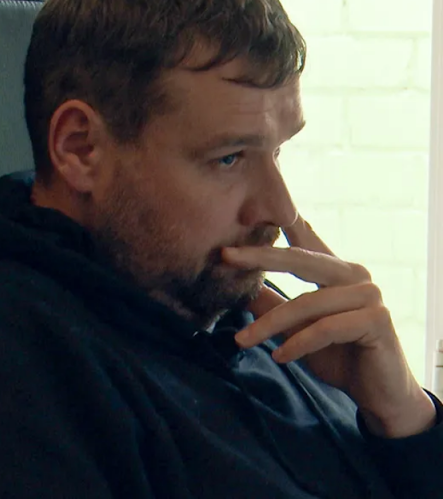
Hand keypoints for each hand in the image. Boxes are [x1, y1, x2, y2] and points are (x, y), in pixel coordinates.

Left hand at [222, 217, 435, 438]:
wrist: (378, 393)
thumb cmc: (337, 356)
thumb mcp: (297, 329)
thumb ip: (274, 306)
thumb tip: (240, 287)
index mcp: (337, 272)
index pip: (306, 243)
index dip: (282, 223)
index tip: (254, 209)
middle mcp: (356, 276)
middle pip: (301, 260)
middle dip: (260, 258)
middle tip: (225, 256)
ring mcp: (369, 296)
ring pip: (307, 303)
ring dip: (269, 324)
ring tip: (241, 341)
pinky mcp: (377, 320)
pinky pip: (326, 328)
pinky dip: (298, 343)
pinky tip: (280, 357)